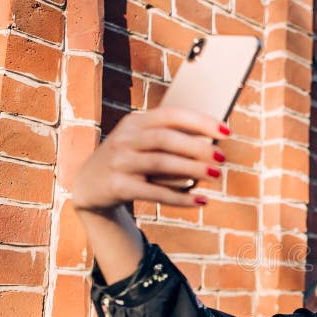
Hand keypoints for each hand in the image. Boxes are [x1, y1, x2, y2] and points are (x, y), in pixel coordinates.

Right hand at [71, 107, 228, 211]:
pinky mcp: (116, 186)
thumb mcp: (144, 144)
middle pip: (165, 139)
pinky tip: (201, 200)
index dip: (200, 121)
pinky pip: (153, 192)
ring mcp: (118, 162)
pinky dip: (180, 198)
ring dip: (192, 169)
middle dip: (197, 147)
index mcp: (135, 122)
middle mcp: (124, 138)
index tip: (227, 131)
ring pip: (160, 163)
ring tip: (217, 176)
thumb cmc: (131, 162)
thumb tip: (213, 147)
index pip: (170, 115)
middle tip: (223, 158)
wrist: (89, 186)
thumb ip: (172, 142)